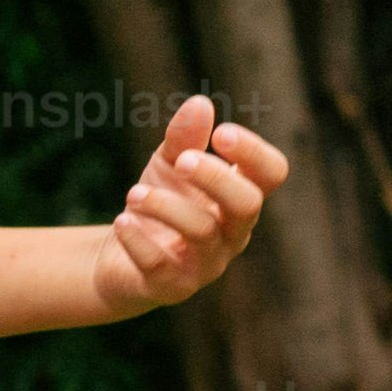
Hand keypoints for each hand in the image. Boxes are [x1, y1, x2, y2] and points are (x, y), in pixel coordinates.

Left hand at [96, 96, 289, 316]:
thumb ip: (184, 137)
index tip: (221, 134)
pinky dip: (140, 241)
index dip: (254, 153)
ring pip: (202, 232)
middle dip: (216, 178)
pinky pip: (162, 266)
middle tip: (181, 161)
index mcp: (239, 198)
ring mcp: (207, 264)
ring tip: (133, 192)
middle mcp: (233, 233)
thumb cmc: (158, 205)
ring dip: (166, 206)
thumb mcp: (168, 165)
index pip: (272, 174)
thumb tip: (201, 103)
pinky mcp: (173, 286)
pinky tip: (122, 221)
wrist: (119, 257)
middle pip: (248, 204)